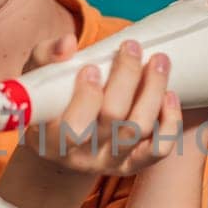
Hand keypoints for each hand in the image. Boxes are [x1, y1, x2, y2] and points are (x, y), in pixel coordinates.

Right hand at [21, 36, 184, 176]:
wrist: (61, 140)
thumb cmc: (48, 102)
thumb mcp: (37, 79)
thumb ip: (46, 57)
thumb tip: (68, 43)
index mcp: (51, 141)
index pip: (72, 129)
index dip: (86, 97)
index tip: (91, 67)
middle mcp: (82, 158)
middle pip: (113, 120)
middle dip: (125, 78)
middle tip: (131, 46)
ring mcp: (110, 162)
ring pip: (139, 129)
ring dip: (153, 91)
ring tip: (158, 60)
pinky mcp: (133, 164)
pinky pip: (159, 149)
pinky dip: (170, 123)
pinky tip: (169, 94)